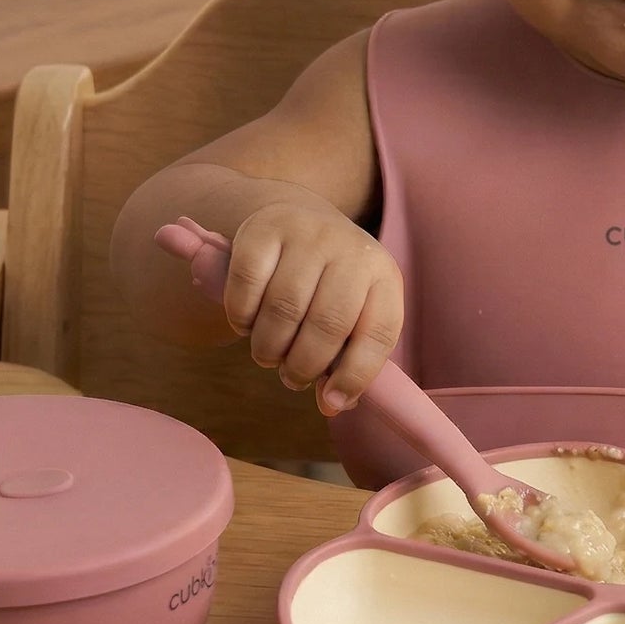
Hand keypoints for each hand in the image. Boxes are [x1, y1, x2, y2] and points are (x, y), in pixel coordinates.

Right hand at [222, 189, 401, 410]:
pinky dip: (240, 317)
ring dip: (269, 348)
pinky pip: (246, 284)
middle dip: (304, 366)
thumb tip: (331, 405)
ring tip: (268, 356)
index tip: (331, 403)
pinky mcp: (263, 228)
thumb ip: (347, 359)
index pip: (379, 333)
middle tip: (291, 379)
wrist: (300, 217)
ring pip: (283, 308)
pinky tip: (246, 325)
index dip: (356, 376)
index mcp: (383, 277)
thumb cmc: (330, 284)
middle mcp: (350, 250)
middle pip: (327, 324)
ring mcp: (307, 234)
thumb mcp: (353, 313)